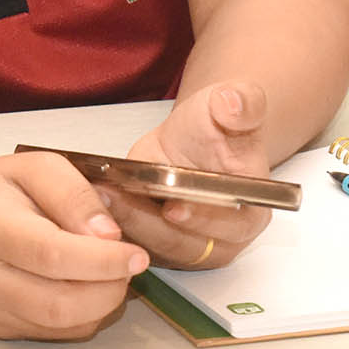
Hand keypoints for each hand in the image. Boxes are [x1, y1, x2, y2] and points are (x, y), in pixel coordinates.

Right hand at [0, 151, 149, 340]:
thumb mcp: (33, 167)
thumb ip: (74, 194)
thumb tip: (108, 234)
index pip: (51, 255)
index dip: (102, 260)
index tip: (137, 254)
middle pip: (59, 303)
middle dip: (110, 288)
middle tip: (129, 263)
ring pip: (63, 325)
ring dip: (102, 302)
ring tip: (108, 271)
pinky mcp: (1, 327)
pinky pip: (58, 333)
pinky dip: (85, 313)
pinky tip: (84, 284)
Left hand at [108, 82, 275, 269]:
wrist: (191, 137)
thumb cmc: (215, 126)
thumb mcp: (228, 104)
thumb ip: (241, 104)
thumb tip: (234, 102)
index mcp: (252, 211)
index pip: (232, 226)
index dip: (203, 219)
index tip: (174, 208)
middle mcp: (223, 239)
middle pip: (187, 244)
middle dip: (149, 223)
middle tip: (116, 197)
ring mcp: (190, 246)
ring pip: (156, 246)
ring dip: (126, 223)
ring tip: (100, 193)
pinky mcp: (159, 244)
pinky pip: (136, 242)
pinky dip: (115, 223)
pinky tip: (97, 199)